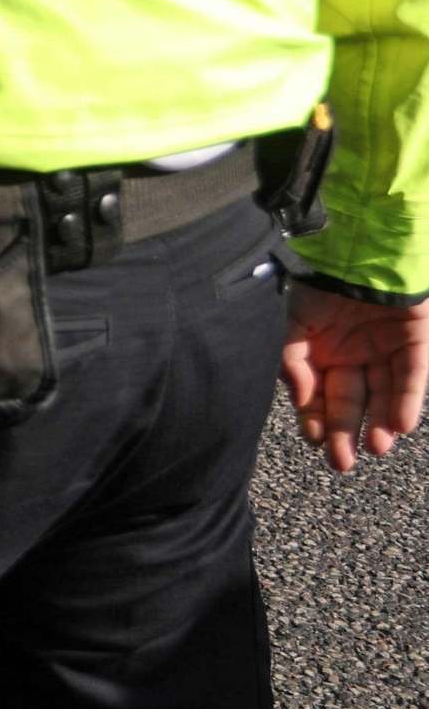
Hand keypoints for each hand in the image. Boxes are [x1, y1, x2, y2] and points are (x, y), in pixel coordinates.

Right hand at [281, 282, 428, 471]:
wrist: (359, 245)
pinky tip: (399, 425)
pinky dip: (405, 401)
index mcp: (321, 351)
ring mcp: (385, 349)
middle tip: (342, 463)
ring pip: (383, 394)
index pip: (318, 394)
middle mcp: (353, 354)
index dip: (315, 417)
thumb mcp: (293, 321)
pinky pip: (411, 376)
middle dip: (345, 432)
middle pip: (349, 401)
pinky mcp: (415, 342)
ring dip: (380, 424)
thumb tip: (298, 397)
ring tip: (376, 448)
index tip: (315, 440)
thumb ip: (292, 360)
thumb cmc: (319, 280)